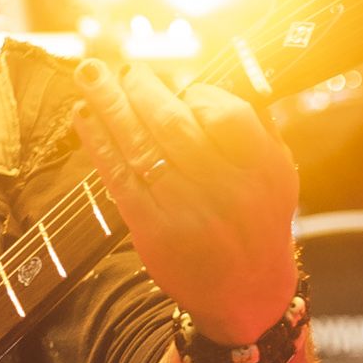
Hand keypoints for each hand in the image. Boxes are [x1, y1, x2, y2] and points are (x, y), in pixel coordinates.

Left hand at [71, 61, 299, 343]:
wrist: (248, 294)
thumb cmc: (258, 223)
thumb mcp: (278, 176)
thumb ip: (254, 129)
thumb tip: (206, 82)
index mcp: (262, 170)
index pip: (226, 115)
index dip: (198, 95)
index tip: (183, 88)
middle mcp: (226, 190)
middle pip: (173, 125)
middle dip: (141, 89)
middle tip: (121, 67)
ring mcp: (187, 210)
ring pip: (141, 146)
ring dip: (110, 105)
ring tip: (90, 74)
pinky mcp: (154, 230)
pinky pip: (120, 178)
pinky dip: (99, 144)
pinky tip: (84, 117)